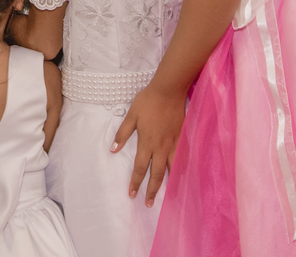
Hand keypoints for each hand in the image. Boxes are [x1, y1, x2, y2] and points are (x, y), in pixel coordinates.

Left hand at [112, 84, 186, 205]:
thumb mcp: (131, 115)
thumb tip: (113, 149)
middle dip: (152, 190)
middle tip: (149, 204)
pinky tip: (181, 176)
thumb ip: (122, 133)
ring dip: (168, 184)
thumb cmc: (148, 102)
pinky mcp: (182, 138)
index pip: (140, 168)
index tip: (132, 194)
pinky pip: (182, 158)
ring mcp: (173, 143)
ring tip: (169, 196)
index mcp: (146, 143)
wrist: (169, 91)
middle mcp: (161, 147)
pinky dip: (181, 169)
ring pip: (172, 169)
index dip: (135, 182)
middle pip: (156, 174)